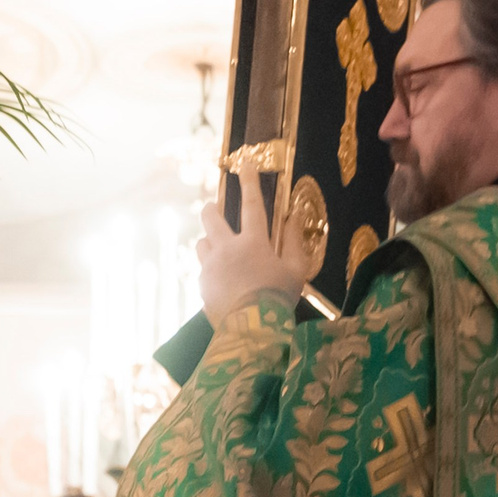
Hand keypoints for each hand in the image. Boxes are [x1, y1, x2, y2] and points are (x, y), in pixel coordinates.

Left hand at [197, 165, 306, 322]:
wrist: (252, 330)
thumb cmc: (278, 298)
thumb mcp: (296, 270)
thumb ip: (294, 242)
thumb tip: (293, 218)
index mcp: (253, 242)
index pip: (252, 205)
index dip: (249, 183)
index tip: (244, 165)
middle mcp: (226, 249)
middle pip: (210, 217)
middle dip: (210, 209)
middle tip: (213, 209)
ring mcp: (210, 267)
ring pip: (201, 242)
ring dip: (210, 242)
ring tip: (220, 251)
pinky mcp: (202, 285)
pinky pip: (203, 270)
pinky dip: (212, 270)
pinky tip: (223, 282)